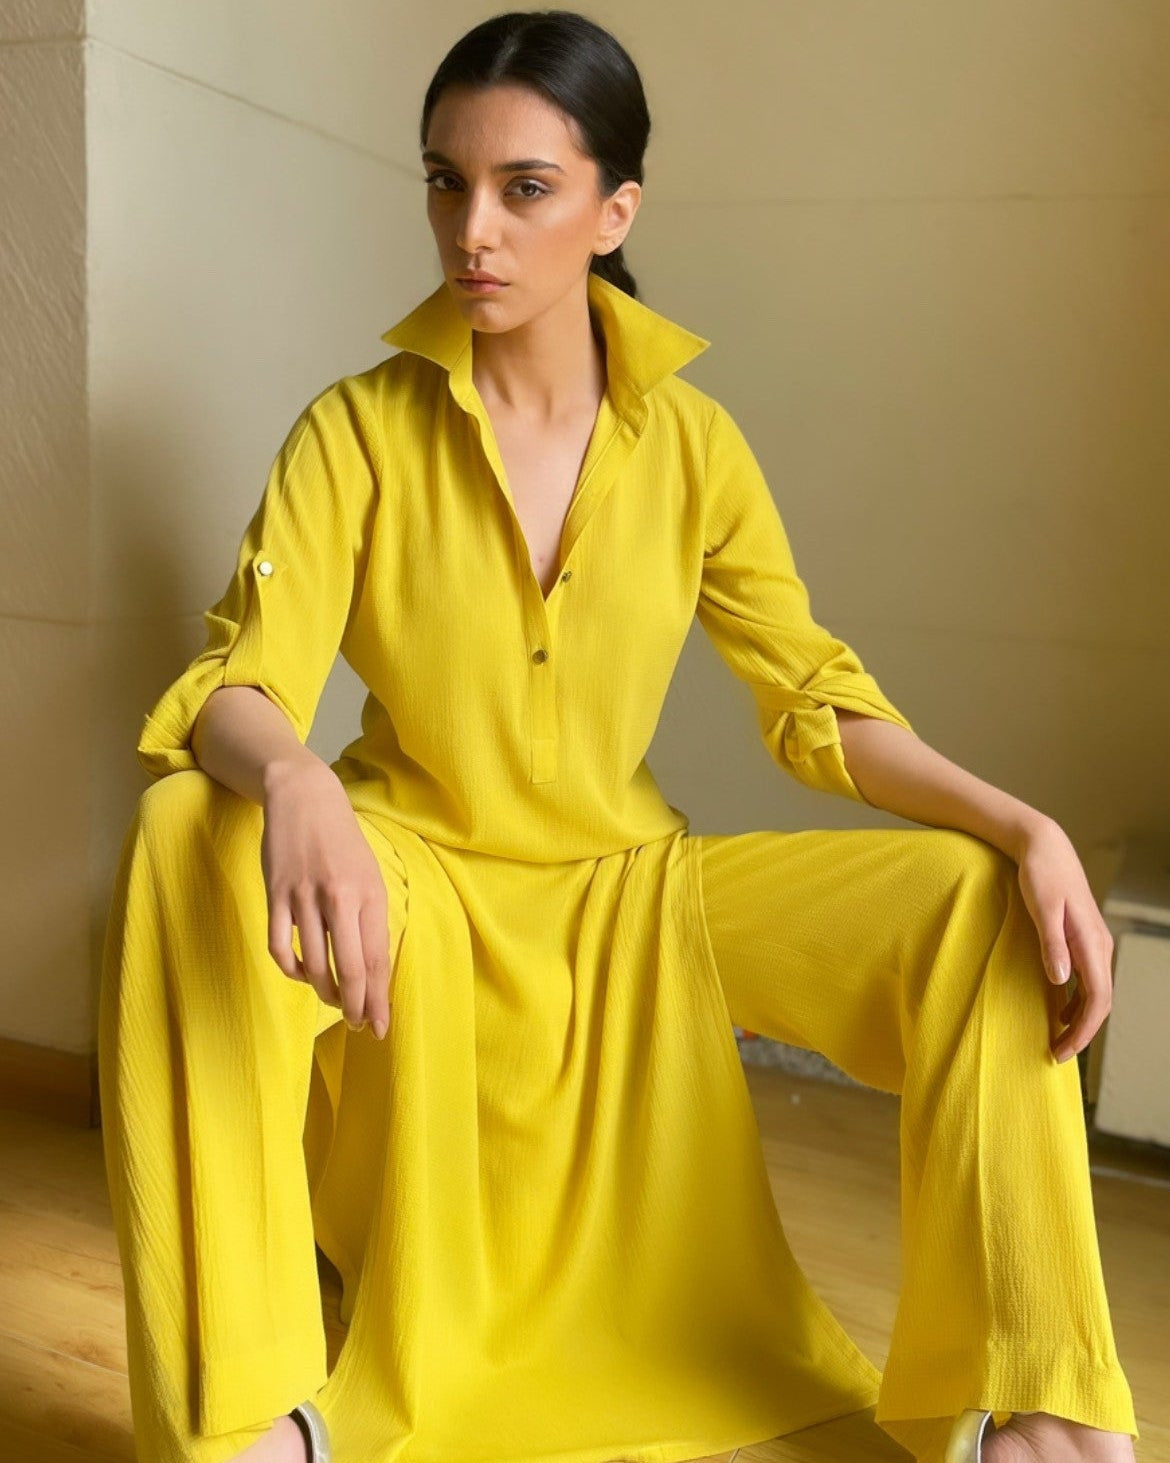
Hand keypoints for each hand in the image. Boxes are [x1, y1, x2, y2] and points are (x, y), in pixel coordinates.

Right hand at [259, 756, 393, 1038]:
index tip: (381, 1026)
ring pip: (315, 964)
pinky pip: (281, 948)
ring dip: (325, 993)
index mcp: (370, 895)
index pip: (377, 959)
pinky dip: (291, 970)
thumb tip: (372, 968)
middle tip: (359, 1026)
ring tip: (332, 1001)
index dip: (379, 999)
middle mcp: (341, 899)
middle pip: (351, 969)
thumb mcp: (369, 875)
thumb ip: (371, 919)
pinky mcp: (276, 895)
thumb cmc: (342, 842)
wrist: (305, 798)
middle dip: (357, 1007)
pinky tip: (301, 973)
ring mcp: (305, 898)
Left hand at [1013, 817, 1114, 1064]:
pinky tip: (1059, 1010)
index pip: (1097, 999)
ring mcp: (1093, 943)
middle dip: (1081, 1032)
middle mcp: (1099, 946)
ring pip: (1096, 992)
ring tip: (1057, 1041)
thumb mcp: (1042, 907)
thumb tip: (1061, 982)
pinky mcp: (1083, 939)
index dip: (1082, 1030)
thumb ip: (1052, 944)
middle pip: (1100, 1002)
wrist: (1045, 846)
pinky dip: (1077, 1001)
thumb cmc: (1040, 874)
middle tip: (1055, 1055)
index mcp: (1091, 942)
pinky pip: (1087, 979)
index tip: (1063, 1051)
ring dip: (1079, 1019)